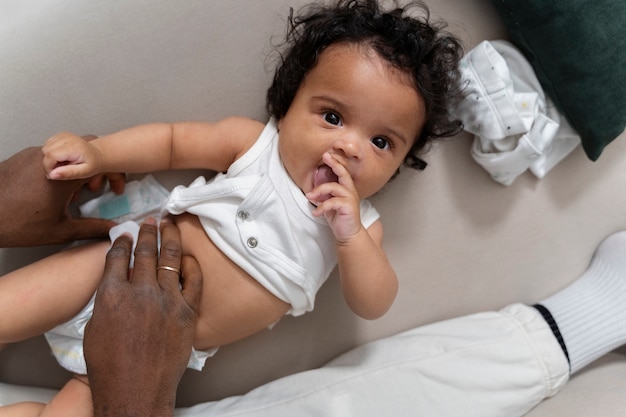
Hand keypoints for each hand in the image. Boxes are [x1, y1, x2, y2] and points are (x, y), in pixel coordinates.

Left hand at [0, 146, 118, 246]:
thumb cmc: (17, 224)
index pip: (101, 162)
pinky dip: (57, 169)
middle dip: (95, 170)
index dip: (112, 174)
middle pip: (85, 153)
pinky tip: (50, 191)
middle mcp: (51, 159)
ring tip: (69, 194)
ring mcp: (34, 155)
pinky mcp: (21, 156)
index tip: (113, 187)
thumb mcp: (60, 231)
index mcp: (65, 175)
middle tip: (92, 191)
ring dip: (75, 170)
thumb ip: (92, 228)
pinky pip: (48, 157)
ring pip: (66, 154)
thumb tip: (112, 229)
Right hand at [42, 131, 102, 179]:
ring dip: (49, 158)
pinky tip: (60, 157)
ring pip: (45, 148)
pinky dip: (50, 153)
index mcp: (74, 147)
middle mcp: (67, 138)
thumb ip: (69, 173)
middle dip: (48, 164)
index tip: (53, 175)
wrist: (98, 154)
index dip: (48, 167)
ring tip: (62, 163)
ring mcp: (63, 135)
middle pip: (46, 151)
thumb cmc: (93, 164)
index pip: (51, 156)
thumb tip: (52, 174)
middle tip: (60, 170)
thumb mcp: (84, 172)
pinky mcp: (60, 135)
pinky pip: (47, 145)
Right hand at [84, 219, 202, 416]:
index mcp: (112, 295)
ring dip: (168, 238)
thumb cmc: (110, 367)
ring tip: (168, 225)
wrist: (136, 391)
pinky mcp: (187, 312)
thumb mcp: (95, 328)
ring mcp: (167, 301)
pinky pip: (193, 281)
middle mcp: (140, 292)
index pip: (118, 256)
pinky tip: (188, 257)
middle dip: (146, 232)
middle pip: (145, 251)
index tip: (125, 234)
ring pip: (169, 259)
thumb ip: (107, 300)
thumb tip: (118, 282)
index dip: (122, 241)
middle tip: (149, 220)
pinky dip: (191, 266)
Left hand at [306, 152, 362, 242]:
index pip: (342, 171)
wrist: (348, 234)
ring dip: (319, 191)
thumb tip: (313, 185)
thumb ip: (324, 193)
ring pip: (334, 187)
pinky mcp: (348, 207)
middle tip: (325, 156)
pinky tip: (316, 212)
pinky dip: (322, 206)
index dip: (335, 162)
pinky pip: (332, 202)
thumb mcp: (329, 203)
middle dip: (334, 163)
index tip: (326, 155)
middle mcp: (350, 191)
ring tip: (309, 197)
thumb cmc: (339, 218)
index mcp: (346, 188)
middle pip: (344, 173)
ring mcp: (350, 198)